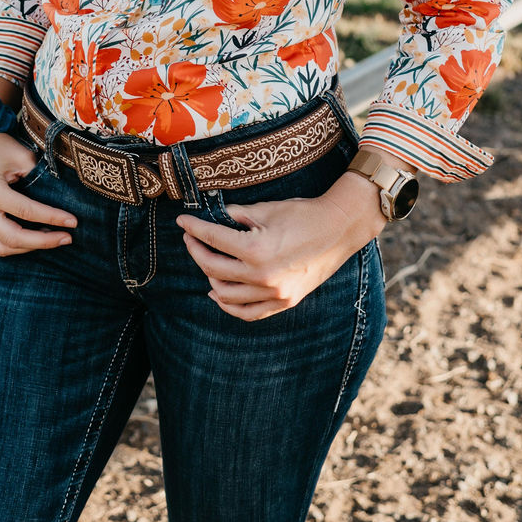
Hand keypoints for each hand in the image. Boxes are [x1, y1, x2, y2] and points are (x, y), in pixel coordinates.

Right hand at [0, 130, 77, 256]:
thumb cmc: (0, 147)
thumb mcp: (22, 156)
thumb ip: (38, 177)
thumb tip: (61, 200)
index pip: (26, 211)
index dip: (52, 217)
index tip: (73, 222)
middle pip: (13, 238)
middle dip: (44, 242)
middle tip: (67, 238)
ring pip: (2, 249)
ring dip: (28, 248)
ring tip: (51, 238)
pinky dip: (8, 250)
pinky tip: (27, 242)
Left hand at [176, 172, 385, 321]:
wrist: (339, 228)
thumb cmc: (303, 213)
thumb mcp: (265, 209)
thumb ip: (236, 215)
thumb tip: (215, 217)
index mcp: (255, 249)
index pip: (212, 240)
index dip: (193, 229)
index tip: (182, 223)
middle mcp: (262, 276)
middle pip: (213, 268)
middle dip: (197, 251)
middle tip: (191, 239)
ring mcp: (274, 293)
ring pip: (226, 295)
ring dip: (210, 278)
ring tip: (206, 262)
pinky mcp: (285, 301)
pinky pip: (249, 313)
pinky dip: (229, 306)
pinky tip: (218, 294)